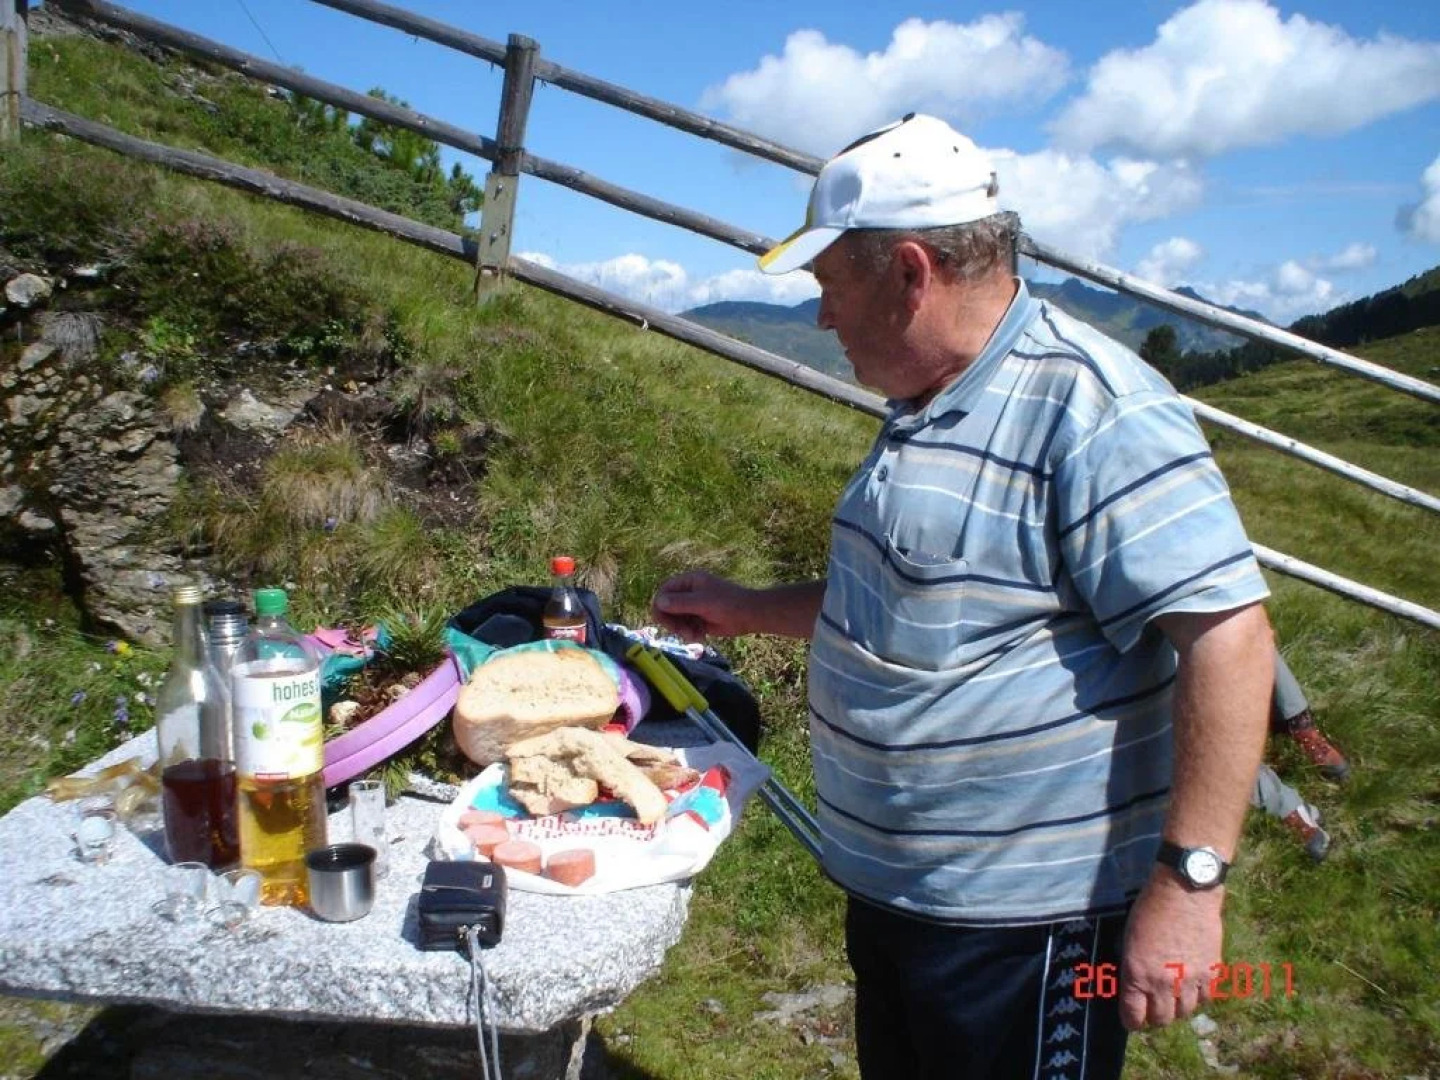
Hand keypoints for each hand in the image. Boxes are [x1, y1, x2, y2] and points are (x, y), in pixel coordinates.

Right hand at [651, 571, 751, 641]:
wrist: (749, 616)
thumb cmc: (728, 603)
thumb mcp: (703, 602)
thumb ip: (681, 603)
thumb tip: (658, 602)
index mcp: (689, 581)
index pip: (664, 590)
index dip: (660, 604)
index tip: (662, 618)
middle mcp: (688, 593)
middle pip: (667, 607)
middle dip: (671, 621)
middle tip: (679, 631)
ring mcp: (693, 607)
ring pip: (674, 620)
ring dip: (680, 630)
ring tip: (693, 635)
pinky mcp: (698, 620)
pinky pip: (684, 628)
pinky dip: (689, 634)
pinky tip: (700, 637)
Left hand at [1118, 869, 1224, 1029]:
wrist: (1184, 892)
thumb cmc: (1149, 909)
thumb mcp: (1129, 938)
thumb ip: (1131, 966)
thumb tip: (1132, 985)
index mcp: (1137, 974)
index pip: (1134, 1016)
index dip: (1132, 1021)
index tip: (1132, 1018)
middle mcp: (1163, 983)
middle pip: (1161, 1020)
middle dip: (1154, 1016)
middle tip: (1153, 1006)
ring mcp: (1190, 981)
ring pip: (1185, 1013)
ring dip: (1177, 1007)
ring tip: (1173, 996)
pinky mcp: (1212, 973)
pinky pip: (1206, 1000)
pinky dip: (1198, 997)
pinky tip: (1192, 986)